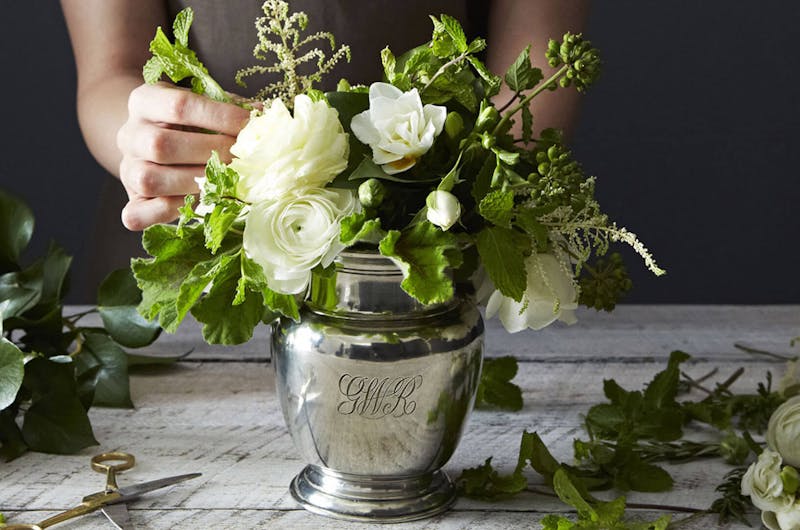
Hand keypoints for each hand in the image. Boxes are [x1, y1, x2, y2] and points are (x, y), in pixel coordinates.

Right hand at [116, 82, 249, 229]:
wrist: (152, 143)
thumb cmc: (189, 123)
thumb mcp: (203, 106)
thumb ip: (229, 110)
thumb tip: (264, 119)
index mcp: (144, 101)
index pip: (179, 105)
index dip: (219, 116)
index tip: (249, 125)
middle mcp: (128, 134)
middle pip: (161, 144)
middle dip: (209, 153)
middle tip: (242, 159)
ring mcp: (126, 169)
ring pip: (150, 179)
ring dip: (194, 184)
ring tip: (227, 183)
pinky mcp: (132, 201)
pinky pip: (138, 213)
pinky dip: (171, 212)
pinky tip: (200, 204)